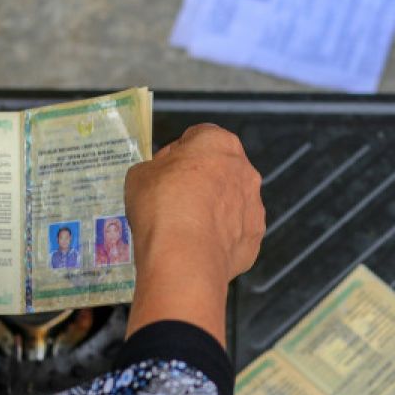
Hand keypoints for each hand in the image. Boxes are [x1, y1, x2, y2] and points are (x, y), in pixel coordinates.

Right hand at [124, 123, 264, 344]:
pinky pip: (235, 233)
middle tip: (173, 201)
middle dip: (200, 182)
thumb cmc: (160, 204)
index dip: (176, 155)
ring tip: (186, 230)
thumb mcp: (140, 175)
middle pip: (220, 170)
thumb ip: (156, 169)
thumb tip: (163, 177)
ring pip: (231, 203)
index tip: (162, 173)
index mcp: (219, 142)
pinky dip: (221, 238)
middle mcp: (245, 170)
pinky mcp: (255, 238)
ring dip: (214, 210)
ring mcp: (255, 206)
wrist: (184, 256)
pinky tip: (199, 248)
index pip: (197, 138)